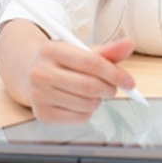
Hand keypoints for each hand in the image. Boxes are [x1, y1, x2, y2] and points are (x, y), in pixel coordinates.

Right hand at [21, 37, 136, 122]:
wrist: (31, 76)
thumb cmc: (62, 63)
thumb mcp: (81, 51)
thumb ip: (107, 51)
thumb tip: (129, 44)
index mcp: (51, 50)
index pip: (91, 62)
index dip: (115, 73)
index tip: (129, 82)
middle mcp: (41, 72)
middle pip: (90, 86)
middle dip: (109, 89)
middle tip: (112, 88)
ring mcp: (39, 95)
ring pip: (87, 104)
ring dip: (98, 101)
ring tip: (92, 93)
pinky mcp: (42, 114)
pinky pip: (80, 118)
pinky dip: (88, 112)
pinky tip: (79, 103)